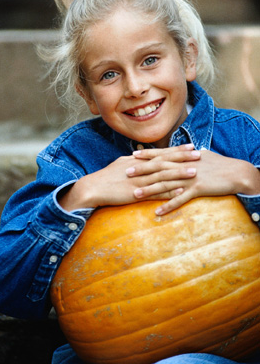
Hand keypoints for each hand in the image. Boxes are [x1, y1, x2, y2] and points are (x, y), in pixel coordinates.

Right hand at [59, 144, 198, 211]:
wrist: (92, 188)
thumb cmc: (105, 178)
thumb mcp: (120, 166)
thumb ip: (135, 163)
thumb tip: (143, 158)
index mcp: (136, 160)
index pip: (160, 153)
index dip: (176, 150)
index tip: (190, 146)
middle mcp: (139, 168)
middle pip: (164, 160)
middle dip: (182, 157)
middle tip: (199, 154)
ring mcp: (138, 180)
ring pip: (162, 175)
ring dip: (180, 173)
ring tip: (195, 171)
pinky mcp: (135, 194)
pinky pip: (155, 193)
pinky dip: (169, 192)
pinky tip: (181, 191)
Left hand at [130, 148, 259, 215]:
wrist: (237, 173)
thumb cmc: (220, 164)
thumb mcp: (203, 156)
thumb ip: (190, 155)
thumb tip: (186, 151)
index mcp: (184, 158)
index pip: (162, 155)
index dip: (147, 155)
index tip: (133, 155)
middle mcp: (184, 166)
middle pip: (159, 168)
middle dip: (142, 171)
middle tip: (126, 173)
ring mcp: (189, 178)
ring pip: (165, 184)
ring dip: (149, 190)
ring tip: (135, 194)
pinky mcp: (197, 189)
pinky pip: (179, 199)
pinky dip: (168, 206)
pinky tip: (157, 212)